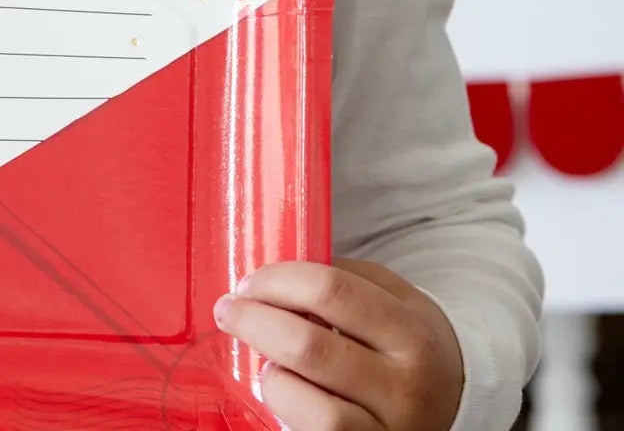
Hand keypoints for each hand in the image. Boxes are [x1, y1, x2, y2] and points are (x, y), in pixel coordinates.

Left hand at [213, 258, 463, 430]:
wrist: (455, 396)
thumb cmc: (405, 339)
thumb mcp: (391, 296)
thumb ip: (340, 280)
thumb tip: (273, 275)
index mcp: (411, 332)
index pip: (330, 291)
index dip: (277, 281)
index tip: (249, 281)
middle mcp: (406, 387)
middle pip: (310, 348)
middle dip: (255, 322)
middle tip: (229, 310)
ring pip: (315, 409)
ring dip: (273, 377)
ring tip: (262, 358)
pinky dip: (288, 410)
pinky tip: (282, 389)